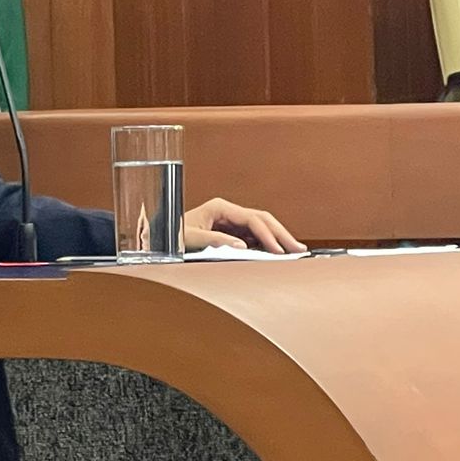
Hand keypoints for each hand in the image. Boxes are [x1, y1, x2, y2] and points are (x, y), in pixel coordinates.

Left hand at [182, 198, 304, 253]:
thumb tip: (242, 247)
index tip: (278, 250)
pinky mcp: (231, 233)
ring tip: (295, 251)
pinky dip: (268, 245)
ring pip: (262, 227)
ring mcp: (231, 222)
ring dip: (278, 238)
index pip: (252, 219)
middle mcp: (228, 212)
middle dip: (281, 234)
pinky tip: (279, 253)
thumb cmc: (172, 236)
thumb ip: (215, 241)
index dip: (268, 234)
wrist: (161, 237)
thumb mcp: (189, 239)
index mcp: (219, 207)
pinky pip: (254, 237)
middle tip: (298, 249)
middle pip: (262, 219)